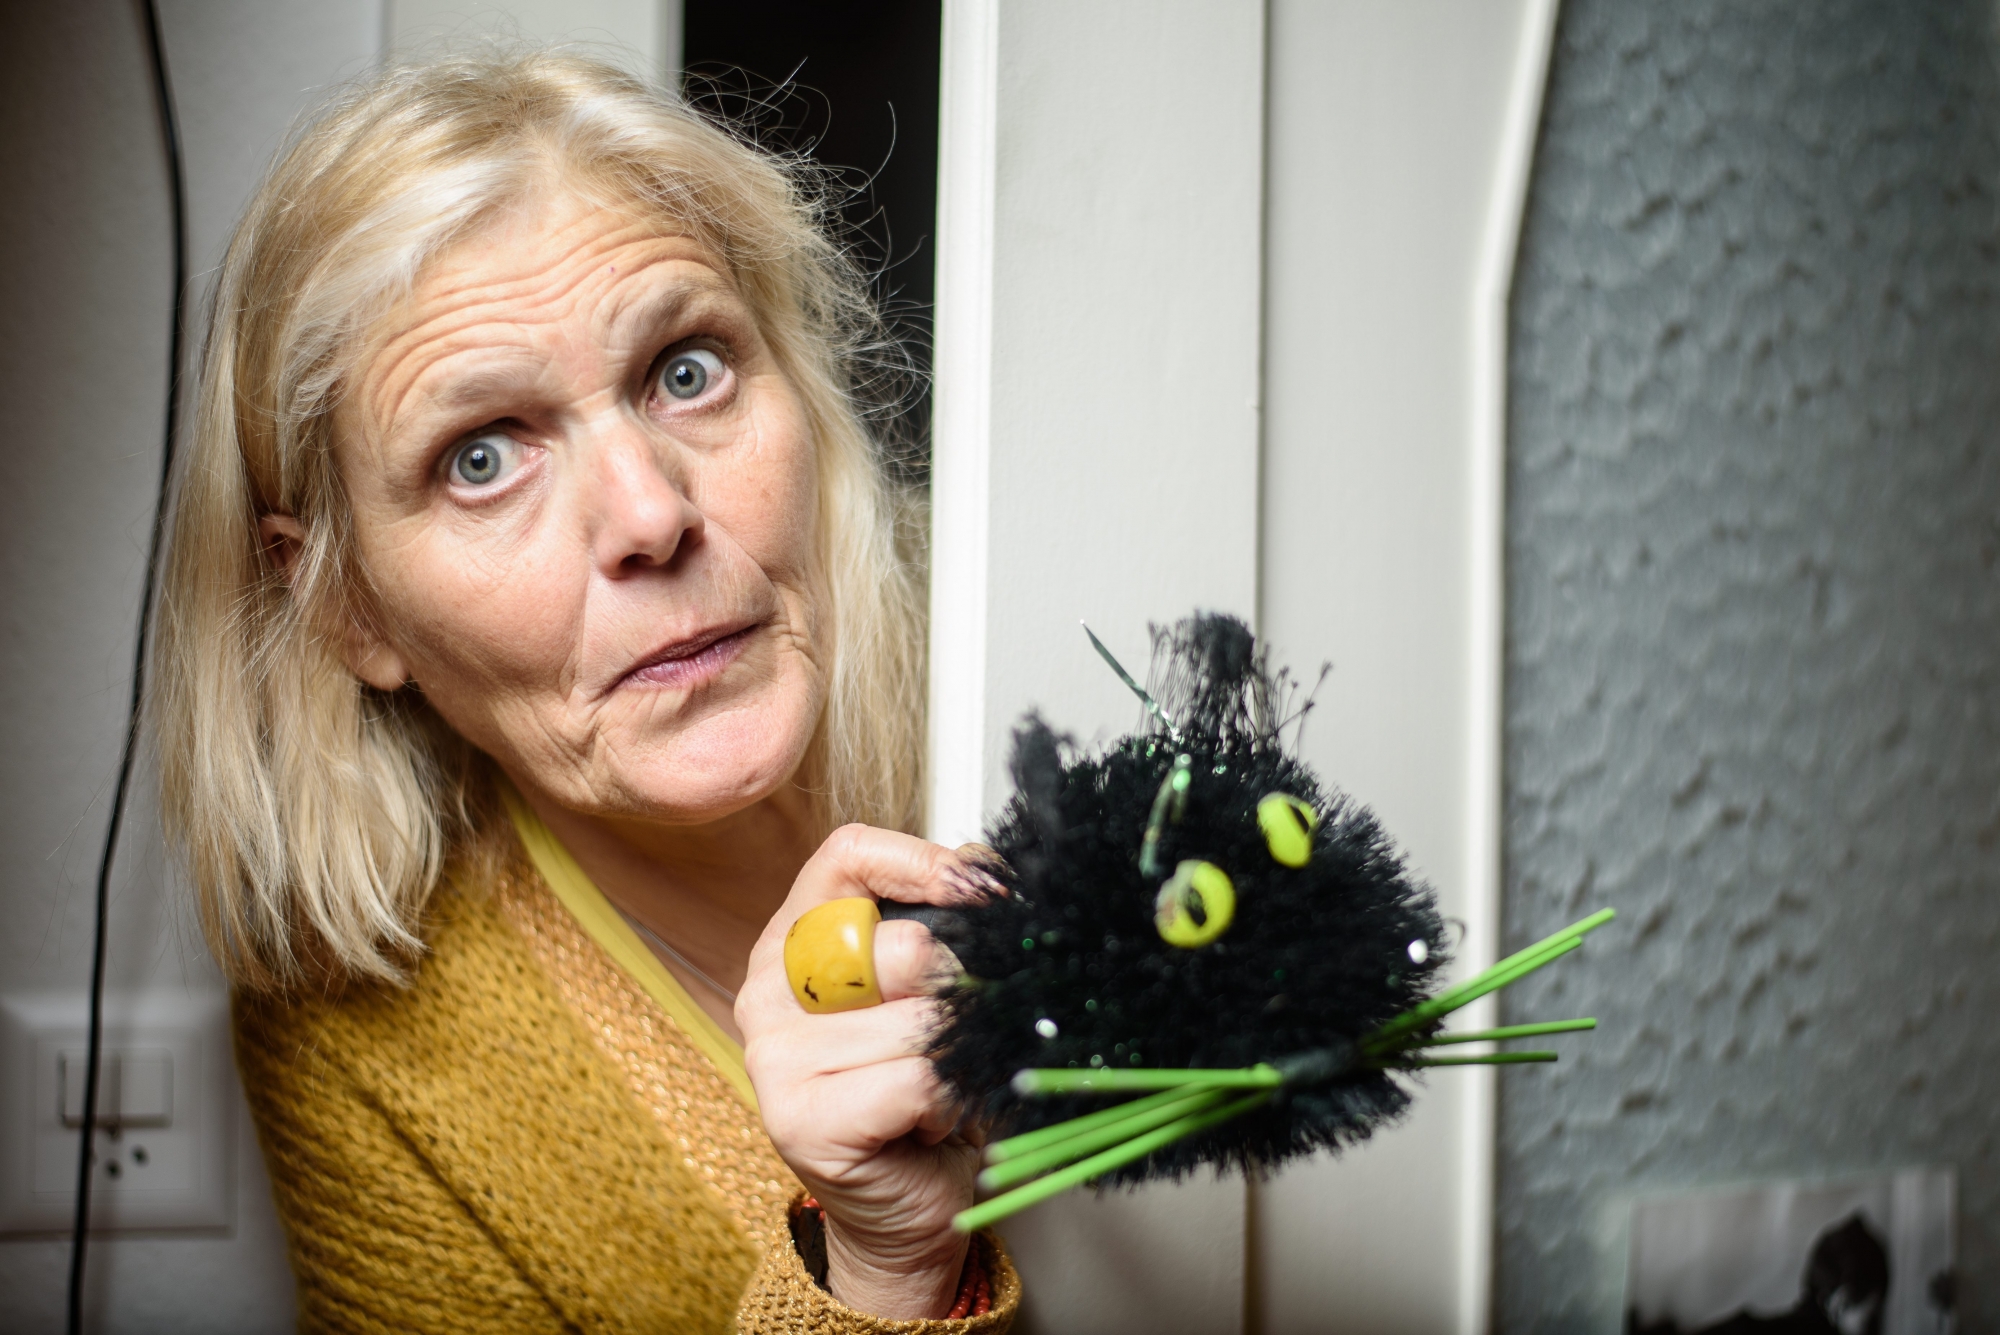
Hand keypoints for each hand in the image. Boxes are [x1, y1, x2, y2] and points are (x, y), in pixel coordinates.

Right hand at [737, 825, 994, 1318]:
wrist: (906, 1211)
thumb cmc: (920, 1096)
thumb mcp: (925, 993)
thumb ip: (941, 928)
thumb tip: (989, 879)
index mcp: (793, 942)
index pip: (848, 856)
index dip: (924, 862)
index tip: (980, 891)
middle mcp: (769, 992)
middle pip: (900, 942)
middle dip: (955, 991)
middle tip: (953, 1032)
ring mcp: (776, 1058)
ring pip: (920, 1020)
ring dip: (955, 1059)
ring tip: (934, 1088)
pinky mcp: (802, 1118)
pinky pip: (919, 1079)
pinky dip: (948, 1102)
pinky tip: (928, 1122)